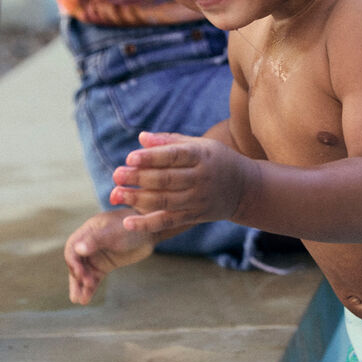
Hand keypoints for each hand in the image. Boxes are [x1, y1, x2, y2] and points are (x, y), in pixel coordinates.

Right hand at [65, 209, 154, 304]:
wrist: (150, 231)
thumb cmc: (131, 226)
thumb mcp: (113, 232)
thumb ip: (95, 240)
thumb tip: (78, 249)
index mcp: (86, 233)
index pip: (72, 250)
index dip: (74, 263)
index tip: (80, 274)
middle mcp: (88, 245)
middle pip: (76, 264)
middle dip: (77, 278)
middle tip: (81, 291)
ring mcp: (96, 256)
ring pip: (83, 273)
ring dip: (80, 286)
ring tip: (78, 300)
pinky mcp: (105, 266)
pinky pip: (94, 278)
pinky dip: (90, 288)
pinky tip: (86, 299)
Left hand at [109, 131, 250, 234]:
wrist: (245, 188)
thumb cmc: (217, 160)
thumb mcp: (200, 145)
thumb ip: (170, 142)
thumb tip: (141, 138)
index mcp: (202, 155)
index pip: (174, 156)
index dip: (151, 157)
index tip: (130, 158)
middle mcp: (201, 178)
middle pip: (166, 179)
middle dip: (139, 178)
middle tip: (116, 175)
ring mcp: (198, 199)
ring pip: (164, 201)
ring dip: (137, 199)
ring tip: (116, 194)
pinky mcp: (195, 216)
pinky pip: (168, 221)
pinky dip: (147, 224)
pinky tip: (128, 222)